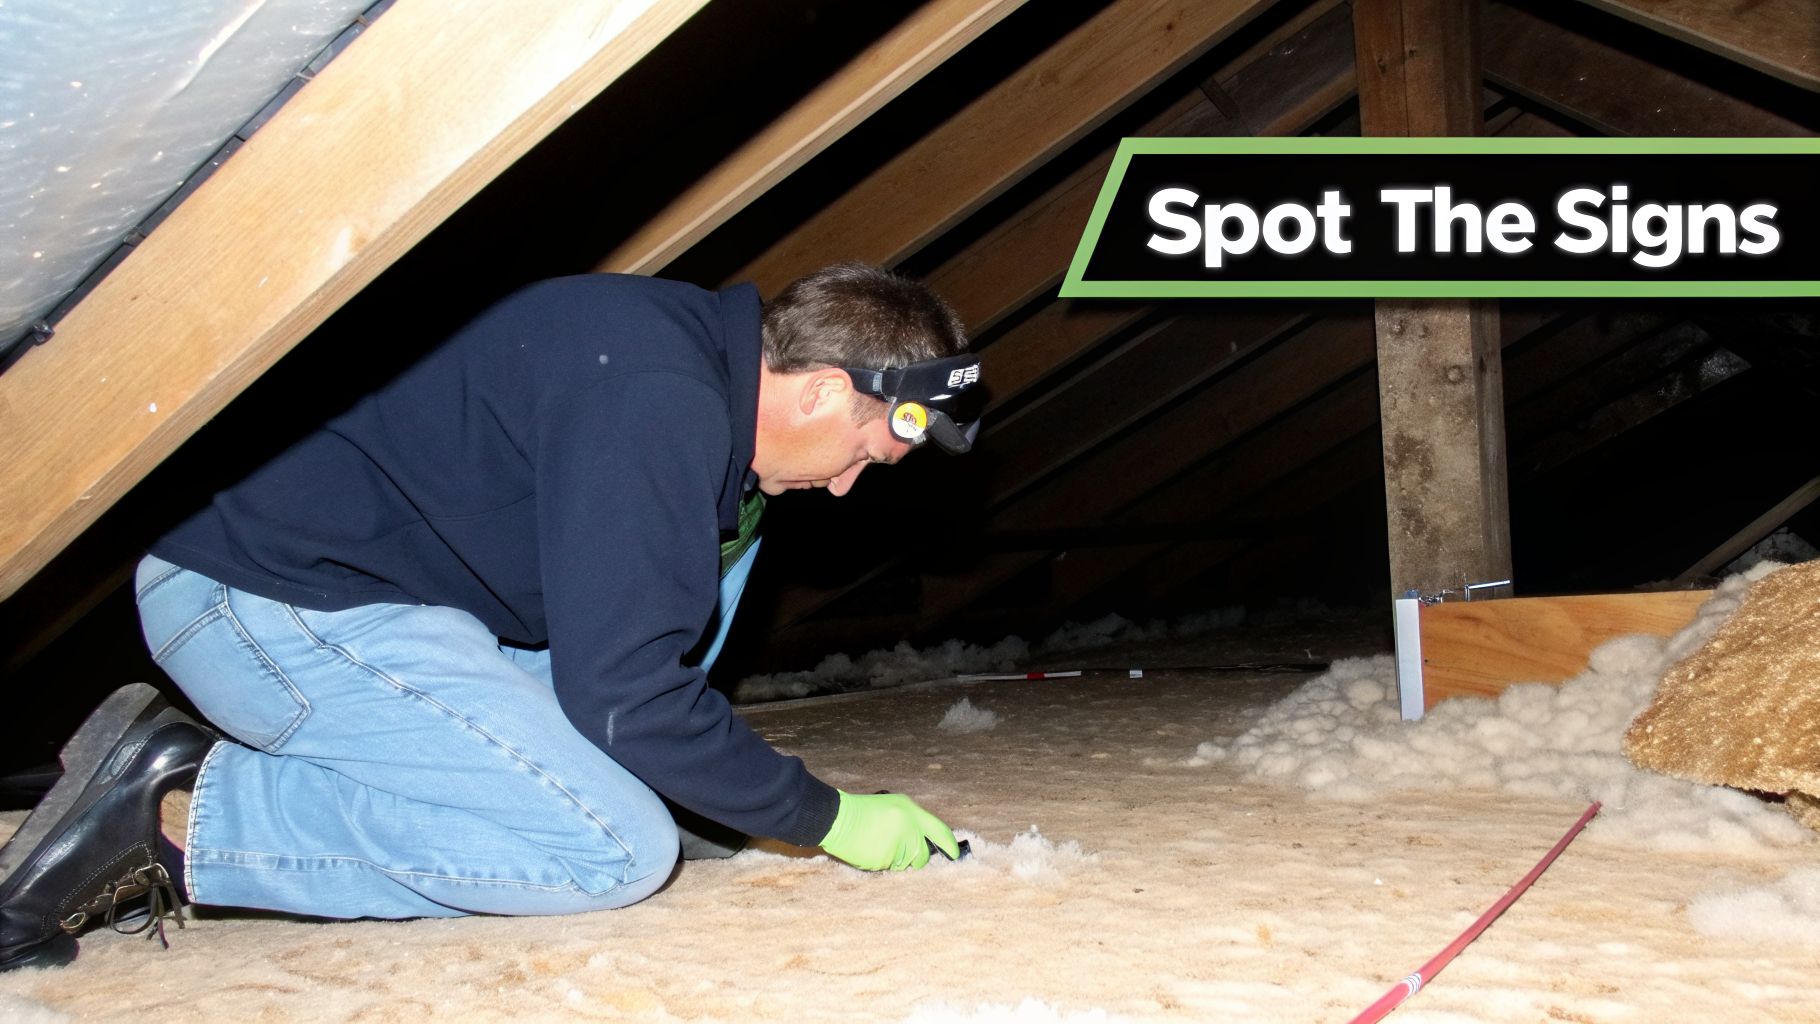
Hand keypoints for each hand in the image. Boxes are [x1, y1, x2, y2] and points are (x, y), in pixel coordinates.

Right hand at [818, 791, 958, 870]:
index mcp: (912, 813)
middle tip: (900, 850)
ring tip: (878, 844)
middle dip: (916, 858)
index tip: (955, 855)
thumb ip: (913, 822)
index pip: (940, 831)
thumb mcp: (893, 805)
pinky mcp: (885, 861)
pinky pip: (890, 869)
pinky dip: (883, 864)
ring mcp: (897, 847)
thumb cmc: (865, 810)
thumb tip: (925, 842)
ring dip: (897, 860)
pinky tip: (872, 850)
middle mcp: (909, 829)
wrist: (838, 819)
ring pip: (906, 865)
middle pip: (923, 856)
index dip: (950, 845)